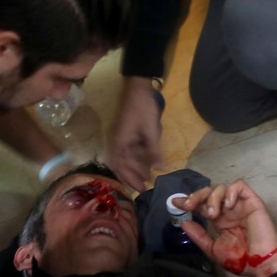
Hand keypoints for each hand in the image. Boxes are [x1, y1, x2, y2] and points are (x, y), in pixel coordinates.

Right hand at [106, 76, 164, 191]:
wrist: (138, 87)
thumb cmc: (143, 109)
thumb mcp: (151, 130)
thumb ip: (153, 150)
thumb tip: (158, 168)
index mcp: (119, 143)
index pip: (120, 167)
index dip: (130, 179)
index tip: (140, 189)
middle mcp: (117, 141)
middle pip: (122, 164)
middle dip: (133, 176)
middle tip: (145, 187)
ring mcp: (122, 136)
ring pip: (126, 157)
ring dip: (136, 167)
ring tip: (148, 176)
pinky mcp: (127, 132)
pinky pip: (130, 149)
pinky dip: (138, 157)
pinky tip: (147, 161)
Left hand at [176, 180, 276, 276]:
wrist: (260, 264)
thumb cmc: (240, 259)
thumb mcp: (213, 248)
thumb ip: (199, 235)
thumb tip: (184, 223)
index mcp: (219, 220)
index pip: (201, 205)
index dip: (189, 201)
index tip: (175, 203)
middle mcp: (228, 210)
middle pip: (209, 192)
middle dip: (196, 196)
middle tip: (189, 205)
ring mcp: (240, 205)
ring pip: (222, 187)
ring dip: (212, 198)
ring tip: (213, 214)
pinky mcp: (252, 201)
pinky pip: (240, 185)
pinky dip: (230, 191)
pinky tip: (227, 205)